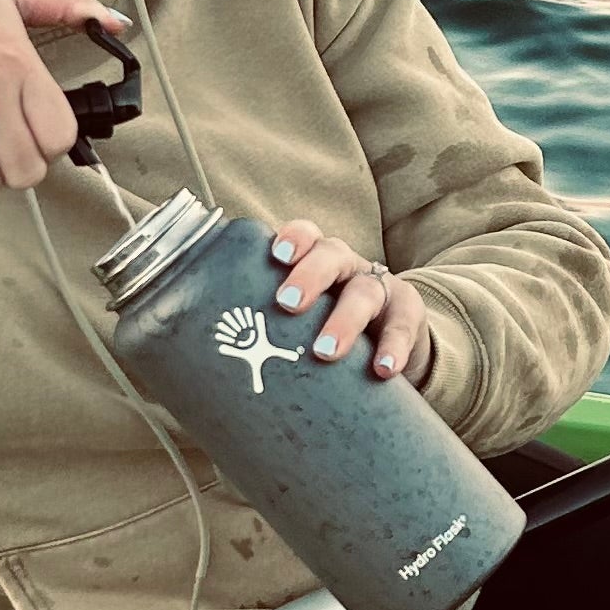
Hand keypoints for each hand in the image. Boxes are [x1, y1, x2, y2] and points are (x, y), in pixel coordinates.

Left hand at [267, 219, 433, 383]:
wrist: (391, 342)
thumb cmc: (326, 329)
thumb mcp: (302, 319)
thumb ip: (266, 330)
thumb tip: (202, 374)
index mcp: (317, 262)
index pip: (306, 235)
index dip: (294, 239)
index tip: (277, 255)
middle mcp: (348, 267)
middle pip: (331, 256)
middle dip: (309, 276)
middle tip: (286, 304)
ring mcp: (381, 289)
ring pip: (364, 293)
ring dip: (344, 320)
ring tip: (325, 352)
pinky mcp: (408, 315)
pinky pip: (402, 328)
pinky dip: (394, 348)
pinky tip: (384, 370)